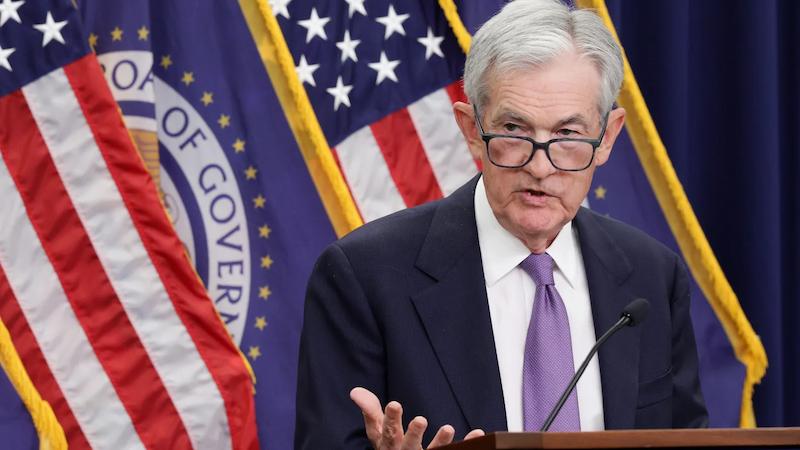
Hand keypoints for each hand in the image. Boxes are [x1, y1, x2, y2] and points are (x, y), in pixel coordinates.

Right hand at [350, 387, 484, 448]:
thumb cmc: (390, 448)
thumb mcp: (377, 431)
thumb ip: (370, 410)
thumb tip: (355, 391)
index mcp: (390, 444)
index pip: (387, 431)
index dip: (391, 419)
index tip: (394, 404)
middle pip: (409, 446)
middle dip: (414, 434)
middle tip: (420, 419)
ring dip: (441, 442)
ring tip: (448, 428)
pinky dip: (468, 444)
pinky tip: (478, 433)